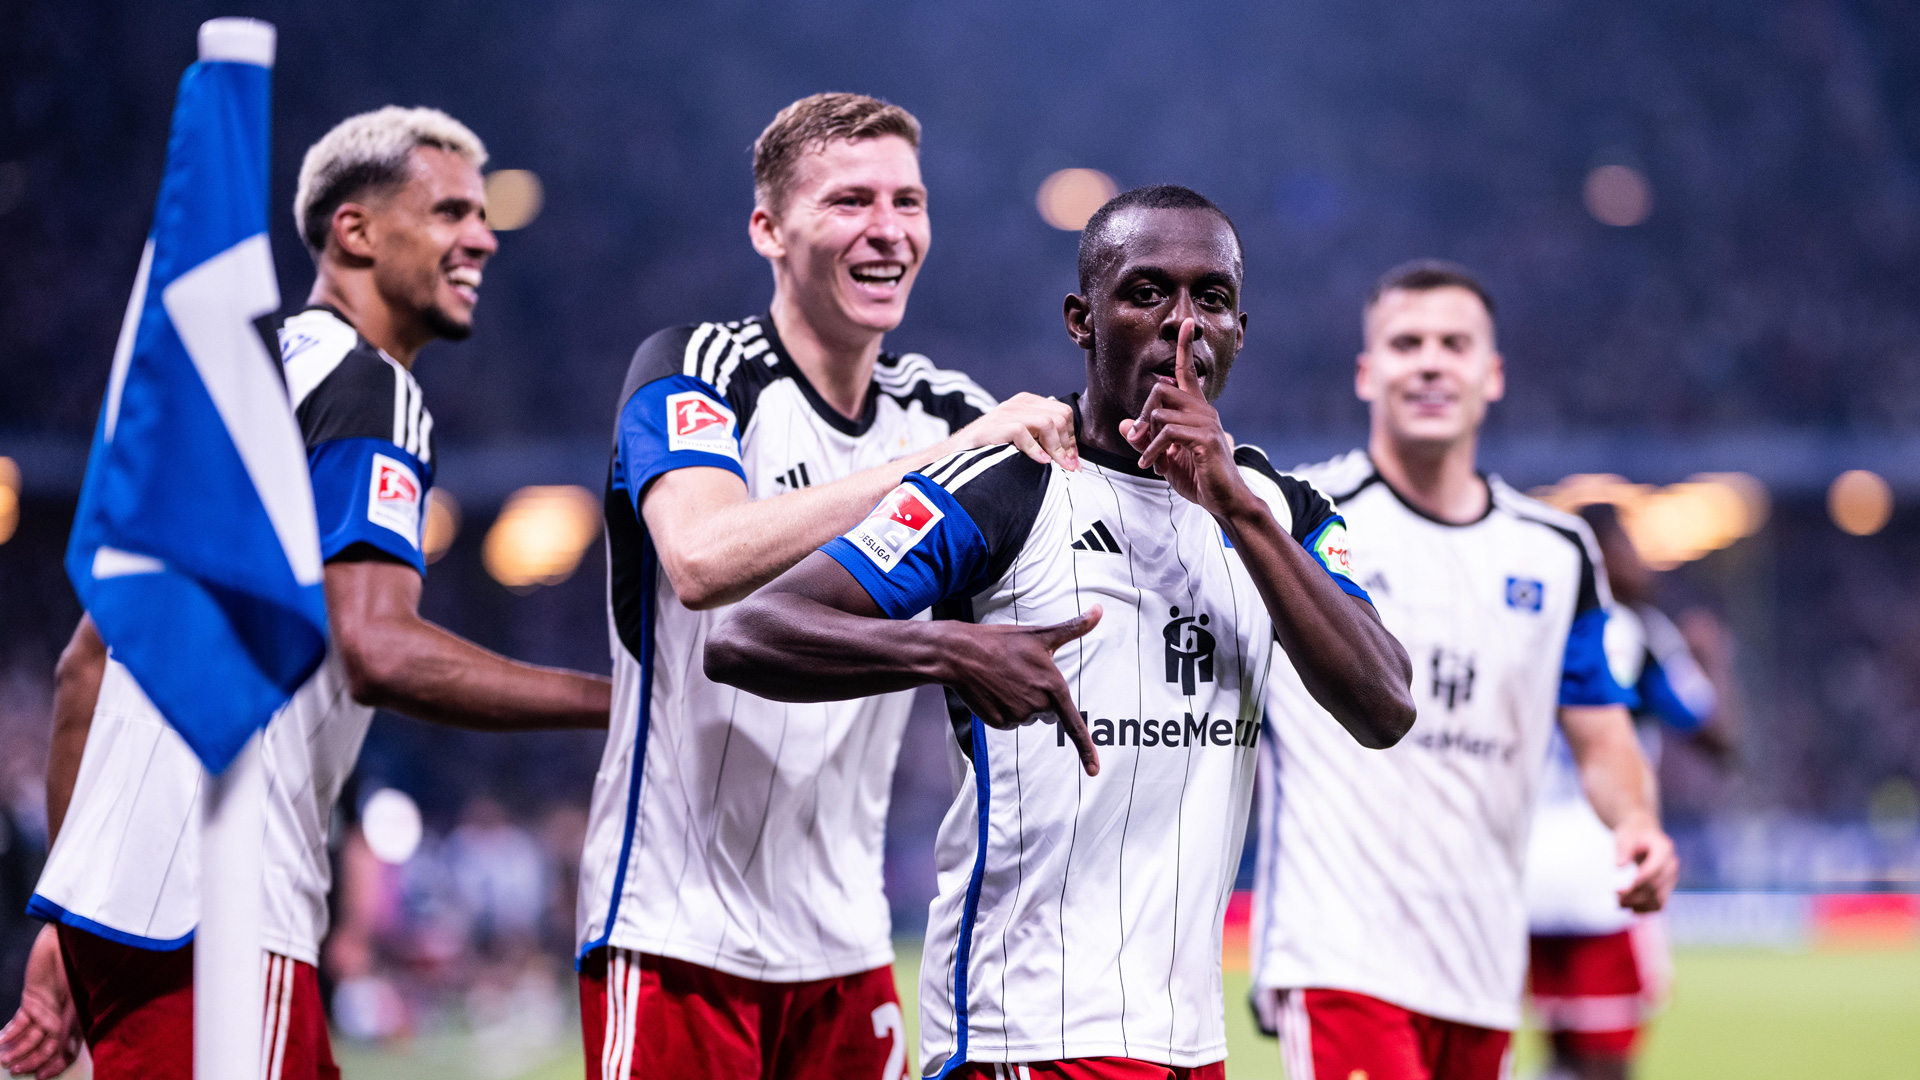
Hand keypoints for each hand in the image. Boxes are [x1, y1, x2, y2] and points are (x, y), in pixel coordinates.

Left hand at [0, 925, 81, 1079]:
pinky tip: (0, 1040)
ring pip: (30, 1037)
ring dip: (16, 1049)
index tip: (40, 1077)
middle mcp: (62, 1019)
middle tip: (15, 1068)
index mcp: (79, 1021)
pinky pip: (19, 1022)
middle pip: (45, 1047)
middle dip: (30, 1060)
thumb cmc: (81, 968)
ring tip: (3, 1058)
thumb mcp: (76, 1004)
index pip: (67, 1051)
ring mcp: (47, 1010)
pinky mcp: (32, 1000)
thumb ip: (68, 1031)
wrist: (68, 942)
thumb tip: (62, 1056)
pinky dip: (9, 1033)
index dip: (54, 1066)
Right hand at [939, 606, 1102, 775]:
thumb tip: (1100, 610)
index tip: (1094, 771)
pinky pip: (1008, 722)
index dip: (1087, 750)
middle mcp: (1038, 705)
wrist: (960, 653)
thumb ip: (1074, 627)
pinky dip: (1003, 709)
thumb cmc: (1002, 641)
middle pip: (1048, 713)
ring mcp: (1017, 716)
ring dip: (1020, 701)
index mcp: (1053, 687)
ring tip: (1004, 679)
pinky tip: (993, 690)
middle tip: (1020, 674)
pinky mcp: (998, 722)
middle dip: (1039, 697)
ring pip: (1027, 717)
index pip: (1074, 725)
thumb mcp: (1041, 634)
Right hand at [942, 392, 1077, 470]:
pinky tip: (1041, 461)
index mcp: (1027, 403)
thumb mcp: (1020, 439)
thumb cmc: (991, 448)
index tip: (1072, 460)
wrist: (957, 452)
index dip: (1071, 439)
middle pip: (1060, 416)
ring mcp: (1007, 412)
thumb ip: (1041, 440)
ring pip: (1047, 423)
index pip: (1063, 413)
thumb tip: (1070, 458)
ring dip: (1056, 448)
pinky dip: (1036, 449)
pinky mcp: (996, 425)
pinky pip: (1024, 432)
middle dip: (1067, 444)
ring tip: (1056, 465)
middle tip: (1069, 466)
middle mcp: (1019, 403)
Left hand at [1117, 320, 1245, 514]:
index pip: (1187, 372)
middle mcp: (1204, 411)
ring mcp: (1207, 423)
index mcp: (1197, 411)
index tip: (1186, 324)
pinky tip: (1151, 465)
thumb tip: (1126, 425)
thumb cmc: (1199, 479)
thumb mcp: (1165, 458)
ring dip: (1147, 440)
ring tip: (1148, 461)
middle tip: (1138, 439)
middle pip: (1163, 389)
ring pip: (1161, 412)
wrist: (1225, 501)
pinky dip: (1153, 450)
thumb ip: (1146, 440)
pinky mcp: (1206, 439)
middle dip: (1143, 413)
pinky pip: (1168, 433)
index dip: (1184, 347)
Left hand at [1614, 813, 1679, 912]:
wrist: (1643, 835)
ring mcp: (1672, 877)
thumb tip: (1618, 866)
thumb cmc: (1632, 834)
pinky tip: (1630, 909)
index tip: (1619, 890)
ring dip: (1639, 905)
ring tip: (1619, 903)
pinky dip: (1646, 909)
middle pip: (1655, 886)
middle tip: (1615, 896)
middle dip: (1634, 895)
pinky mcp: (1667, 887)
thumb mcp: (1625, 836)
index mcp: (1664, 848)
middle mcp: (1672, 864)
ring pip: (1659, 899)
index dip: (1639, 881)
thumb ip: (1623, 849)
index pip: (1654, 869)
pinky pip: (1660, 904)